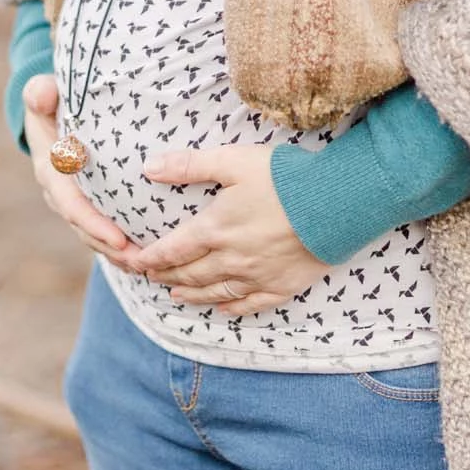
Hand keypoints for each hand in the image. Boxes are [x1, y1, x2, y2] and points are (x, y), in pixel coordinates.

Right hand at [22, 74, 136, 267]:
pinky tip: (147, 256)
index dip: (93, 223)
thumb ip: (39, 93)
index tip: (118, 238)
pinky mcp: (87, 202)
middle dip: (112, 247)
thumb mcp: (42, 92)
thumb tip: (42, 94)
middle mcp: (60, 192)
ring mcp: (73, 200)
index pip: (72, 204)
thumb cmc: (52, 99)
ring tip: (149, 265)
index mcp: (51, 170)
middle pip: (86, 228)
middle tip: (142, 260)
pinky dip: (121, 245)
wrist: (49, 110)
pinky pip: (102, 229)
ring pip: (94, 235)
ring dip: (119, 253)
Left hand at [127, 145, 321, 314]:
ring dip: (191, 294)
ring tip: (175, 294)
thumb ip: (190, 165)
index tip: (133, 262)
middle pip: (189, 273)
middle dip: (165, 275)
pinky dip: (232, 307)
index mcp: (215, 229)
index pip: (172, 249)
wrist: (336, 204)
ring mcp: (257, 276)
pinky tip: (223, 308)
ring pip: (215, 291)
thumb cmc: (285, 178)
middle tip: (150, 276)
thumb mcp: (234, 161)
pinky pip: (251, 304)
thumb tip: (149, 167)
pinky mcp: (282, 285)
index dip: (150, 258)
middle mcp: (231, 259)